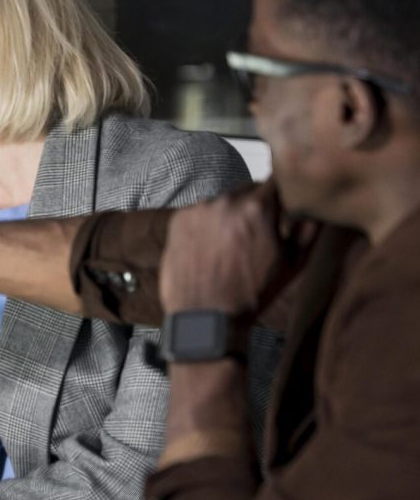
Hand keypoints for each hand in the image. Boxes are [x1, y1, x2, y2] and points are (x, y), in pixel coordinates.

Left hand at [160, 181, 316, 319]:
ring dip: (229, 214)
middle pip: (247, 190)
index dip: (280, 197)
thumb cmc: (253, 292)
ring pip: (223, 201)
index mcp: (257, 208)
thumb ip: (309, 228)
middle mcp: (226, 201)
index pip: (275, 183)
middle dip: (254, 207)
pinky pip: (200, 212)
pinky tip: (210, 247)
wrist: (205, 316)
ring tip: (230, 245)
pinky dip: (206, 223)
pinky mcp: (179, 218)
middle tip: (254, 234)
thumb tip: (319, 205)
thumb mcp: (294, 263)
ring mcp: (199, 208)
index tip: (280, 211)